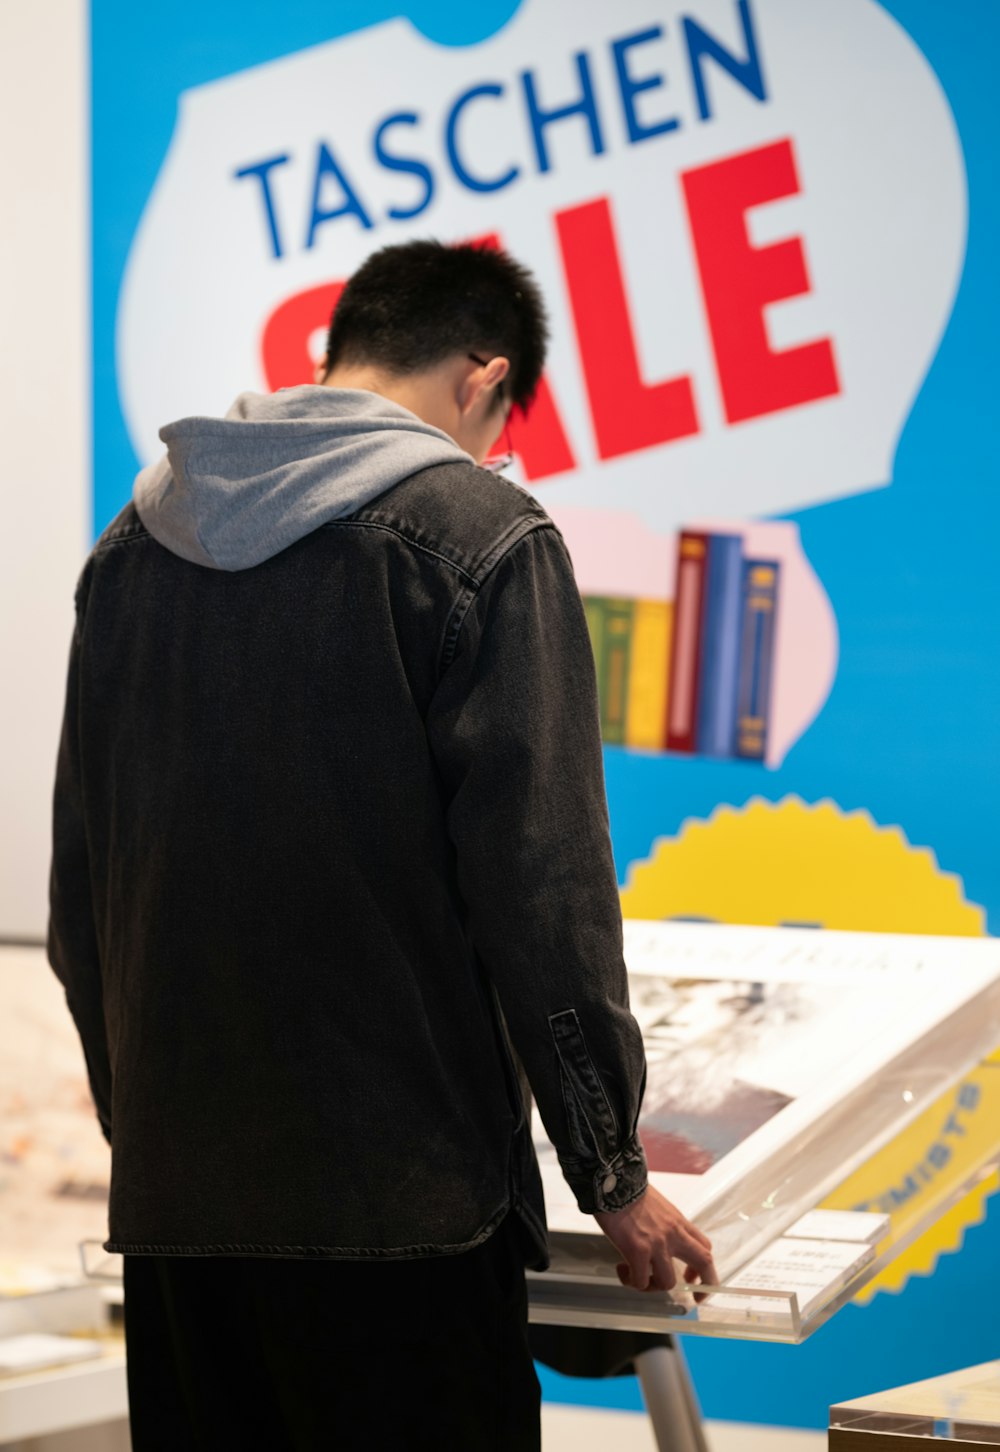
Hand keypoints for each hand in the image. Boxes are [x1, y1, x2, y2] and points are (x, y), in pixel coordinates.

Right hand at [593, 1185, 716, 1293]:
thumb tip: (656, 1242)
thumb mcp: (657, 1206)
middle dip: (704, 1286)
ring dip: (653, 1286)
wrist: (612, 1181)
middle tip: (695, 1297)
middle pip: (704, 1263)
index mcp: (678, 1222)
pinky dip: (632, 1281)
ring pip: (668, 1282)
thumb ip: (663, 1225)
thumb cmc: (628, 1189)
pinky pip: (640, 1281)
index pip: (704, 1247)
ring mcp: (657, 1244)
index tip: (691, 1275)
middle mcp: (673, 1234)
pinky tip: (621, 1269)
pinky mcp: (637, 1251)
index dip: (702, 1267)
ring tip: (636, 1277)